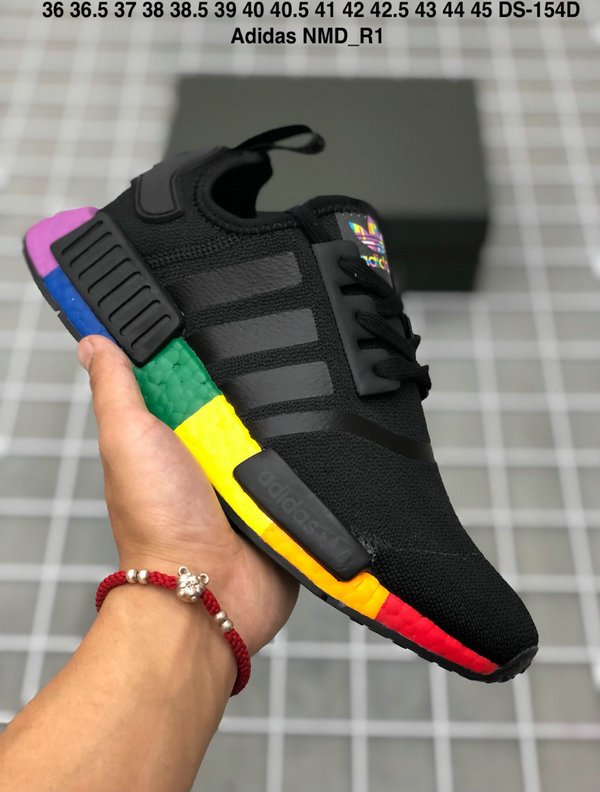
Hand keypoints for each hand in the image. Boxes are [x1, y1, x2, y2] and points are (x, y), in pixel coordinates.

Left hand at [78, 335, 297, 654]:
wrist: (209, 589)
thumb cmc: (157, 525)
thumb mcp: (127, 438)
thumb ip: (116, 388)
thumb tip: (92, 341)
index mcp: (169, 433)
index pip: (188, 373)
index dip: (197, 351)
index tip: (205, 329)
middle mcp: (207, 451)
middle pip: (240, 392)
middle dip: (248, 384)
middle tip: (237, 402)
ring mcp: (246, 473)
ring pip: (277, 423)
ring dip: (280, 422)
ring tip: (265, 436)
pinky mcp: (279, 493)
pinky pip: (303, 458)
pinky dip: (306, 453)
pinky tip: (299, 449)